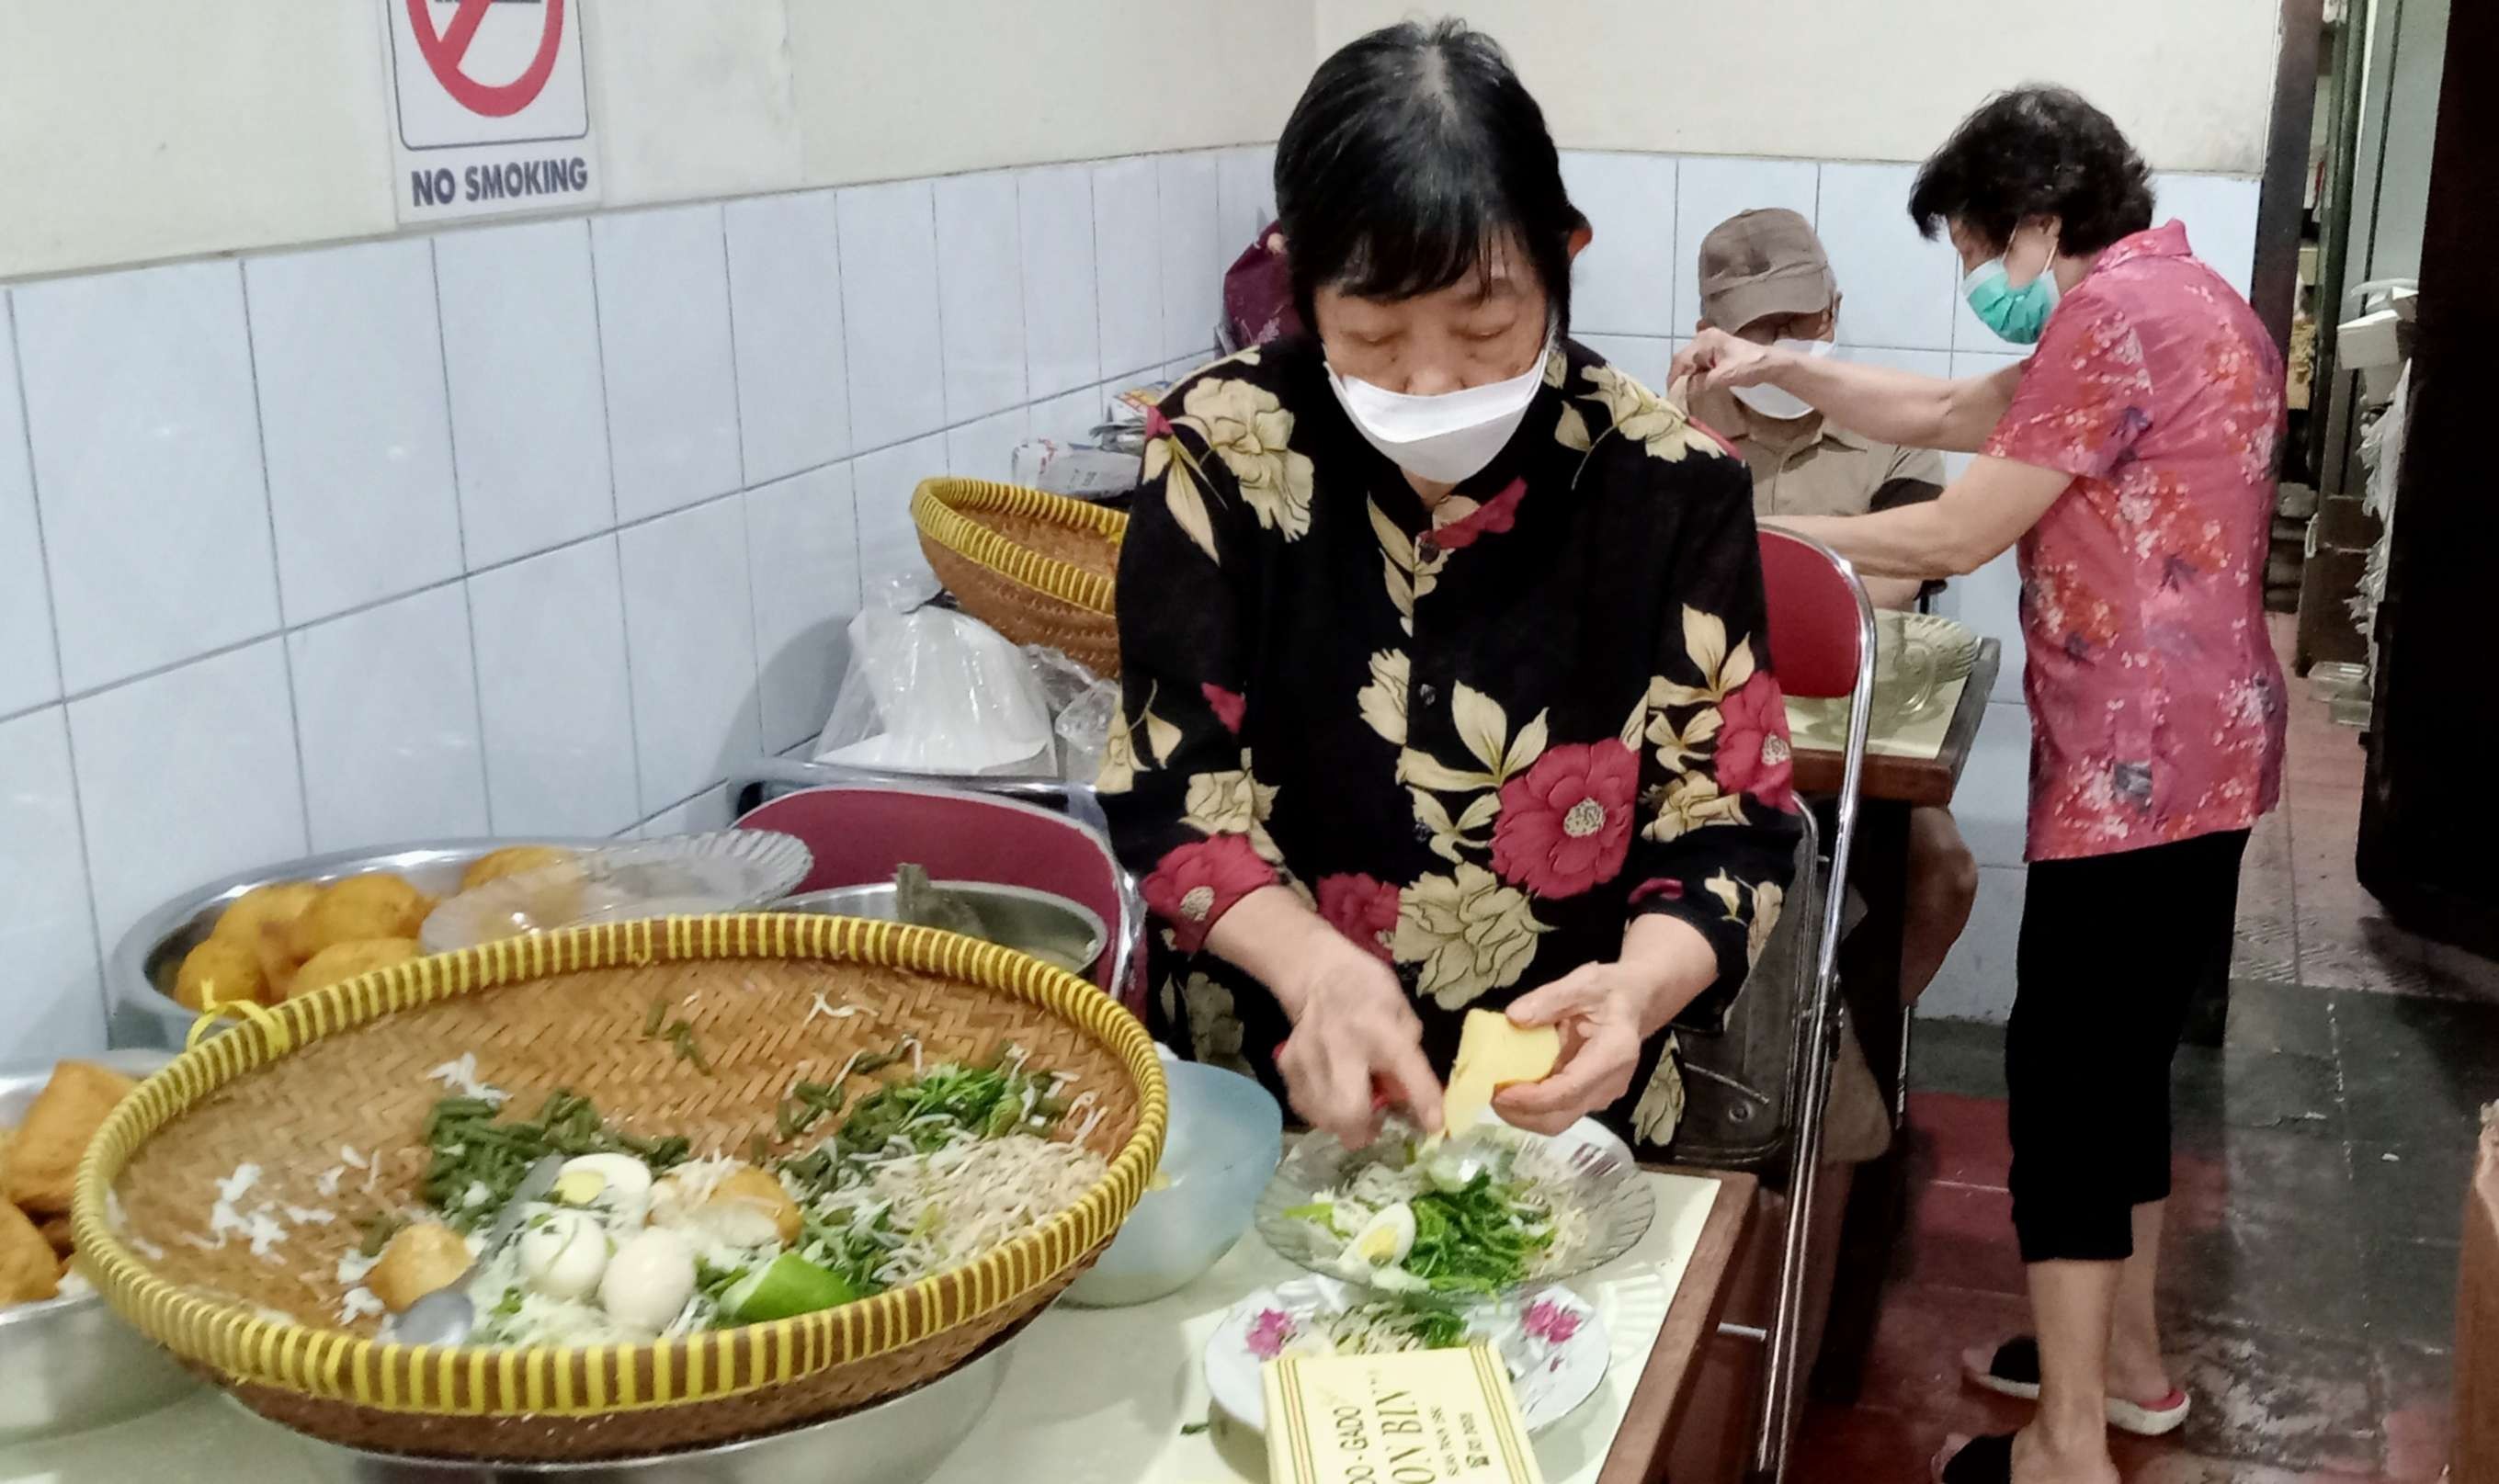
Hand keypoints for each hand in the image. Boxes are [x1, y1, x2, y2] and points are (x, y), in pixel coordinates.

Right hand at [1274, 941, 1442, 1147]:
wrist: (1318, 973)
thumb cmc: (1369, 992)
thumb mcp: (1402, 1014)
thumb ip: (1409, 1057)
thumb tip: (1407, 1100)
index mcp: (1382, 1029)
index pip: (1406, 1068)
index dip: (1423, 1101)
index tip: (1434, 1126)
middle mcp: (1344, 1044)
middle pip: (1348, 1109)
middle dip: (1363, 1130)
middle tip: (1374, 1124)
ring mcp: (1310, 1056)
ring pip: (1323, 1117)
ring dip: (1342, 1123)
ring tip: (1352, 1103)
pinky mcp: (1288, 1065)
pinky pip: (1305, 1107)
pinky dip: (1321, 1111)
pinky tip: (1330, 1094)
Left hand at [1494, 917, 1715, 1134]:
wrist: (1636, 1003)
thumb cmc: (1610, 991)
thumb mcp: (1583, 982)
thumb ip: (1549, 998)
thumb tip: (1513, 1018)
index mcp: (1613, 1055)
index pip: (1569, 1090)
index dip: (1532, 1097)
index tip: (1499, 1092)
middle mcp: (1609, 1084)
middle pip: (1560, 1117)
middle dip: (1520, 1114)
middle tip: (1487, 1094)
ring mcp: (1600, 1095)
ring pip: (1557, 1120)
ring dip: (1522, 1114)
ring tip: (1494, 1091)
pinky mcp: (1588, 1097)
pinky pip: (1557, 1110)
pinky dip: (1530, 1106)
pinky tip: (1510, 1087)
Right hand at [1668, 328, 1786, 398]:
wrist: (1771, 364)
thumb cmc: (1750, 366)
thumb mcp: (1725, 376)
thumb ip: (1703, 383)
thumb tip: (1686, 391)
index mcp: (1705, 340)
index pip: (1680, 360)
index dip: (1674, 379)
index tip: (1671, 396)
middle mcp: (1704, 338)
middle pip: (1682, 360)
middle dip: (1679, 378)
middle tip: (1677, 397)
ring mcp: (1709, 344)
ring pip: (1689, 363)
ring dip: (1687, 378)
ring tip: (1685, 394)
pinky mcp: (1715, 352)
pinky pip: (1698, 363)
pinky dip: (1695, 375)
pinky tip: (1696, 386)